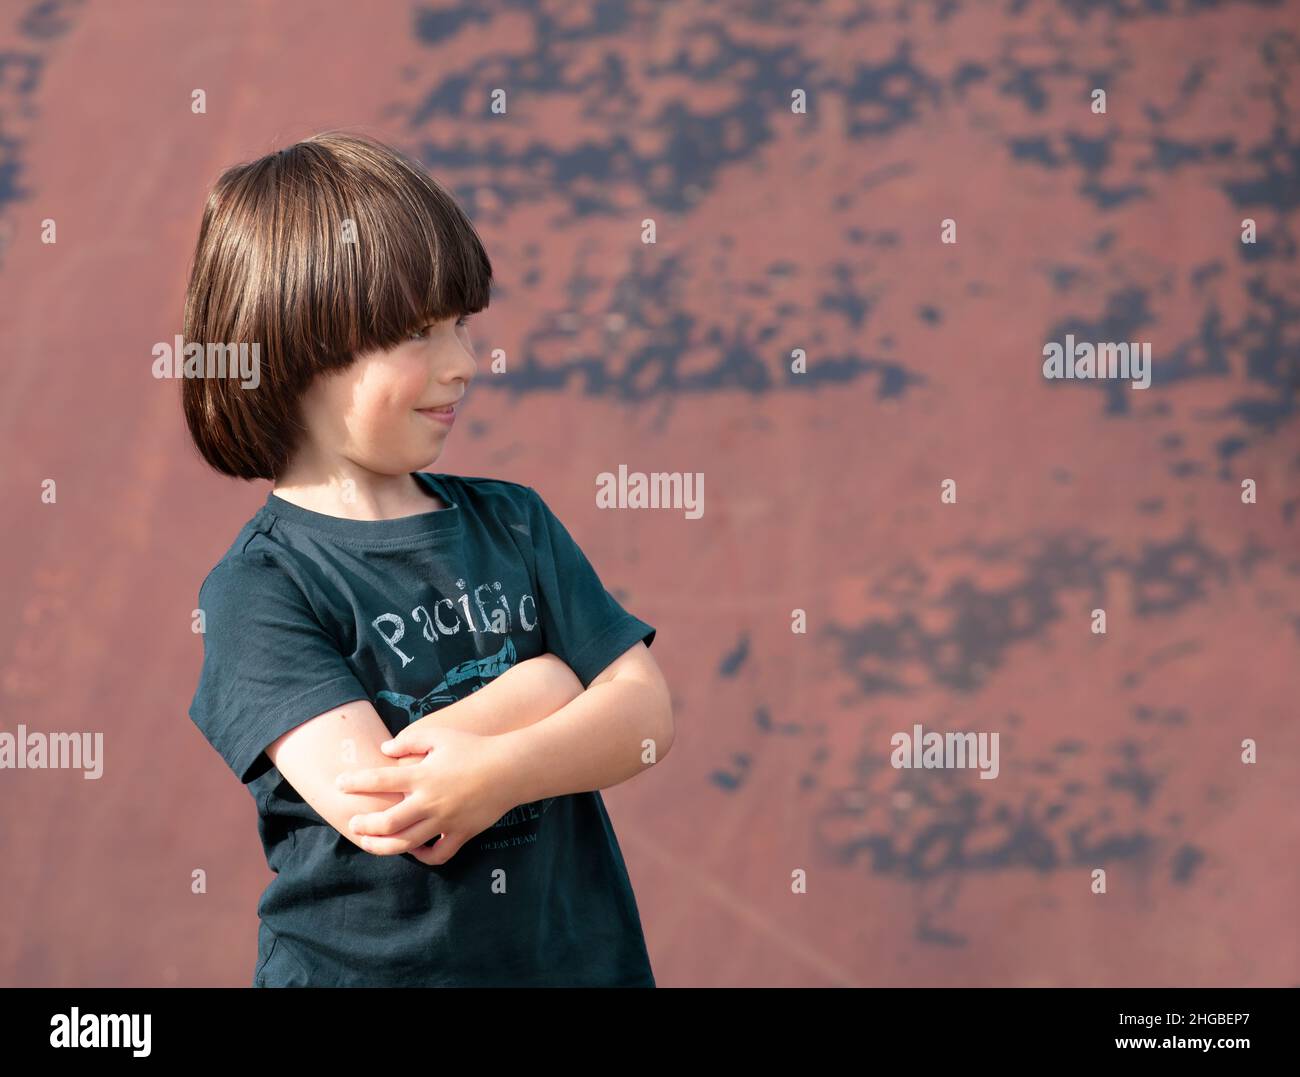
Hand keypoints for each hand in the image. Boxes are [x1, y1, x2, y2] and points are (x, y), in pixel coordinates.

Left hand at [336, 726, 513, 865]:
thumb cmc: (474, 747)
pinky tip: (413, 849)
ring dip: (382, 846)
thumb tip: (384, 750)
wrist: (510, 768)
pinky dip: (422, 856)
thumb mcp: (440, 735)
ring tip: (369, 843)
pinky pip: (437, 855)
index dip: (355, 782)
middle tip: (353, 823)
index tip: (340, 784)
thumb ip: (410, 741)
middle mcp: (430, 801)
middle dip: (364, 825)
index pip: (380, 780)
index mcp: (422, 775)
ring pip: (406, 844)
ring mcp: (445, 821)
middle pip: (387, 822)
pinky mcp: (460, 834)